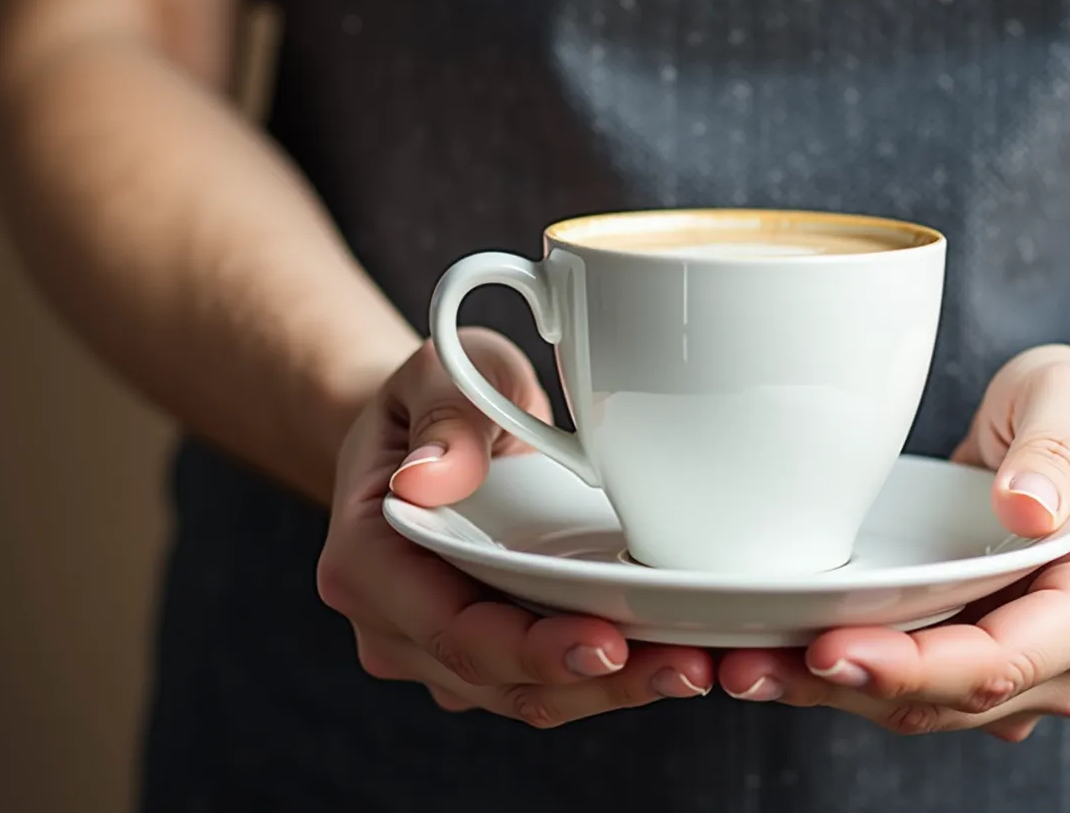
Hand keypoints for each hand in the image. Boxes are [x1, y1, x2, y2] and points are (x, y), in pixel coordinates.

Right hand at [316, 330, 714, 725]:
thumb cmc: (432, 396)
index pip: (453, 630)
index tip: (608, 643)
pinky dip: (617, 678)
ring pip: (536, 696)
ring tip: (701, 667)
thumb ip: (441, 418)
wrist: (425, 423)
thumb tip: (430, 475)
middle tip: (686, 664)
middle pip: (504, 681)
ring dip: (620, 692)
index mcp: (368, 562)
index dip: (534, 650)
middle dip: (601, 684)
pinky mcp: (493, 653)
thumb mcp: (437, 373)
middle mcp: (396, 625)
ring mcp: (442, 650)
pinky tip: (682, 656)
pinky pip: (554, 681)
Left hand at [719, 345, 1069, 740]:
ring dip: (824, 693)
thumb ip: (1057, 444)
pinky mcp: (968, 660)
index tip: (832, 648)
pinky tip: (767, 652)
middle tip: (749, 663)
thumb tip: (1025, 505)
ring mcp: (1020, 673)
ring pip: (914, 705)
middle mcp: (1068, 661)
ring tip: (735, 665)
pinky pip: (900, 682)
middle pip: (946, 699)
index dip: (913, 666)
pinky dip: (833, 675)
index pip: (1002, 660)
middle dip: (844, 688)